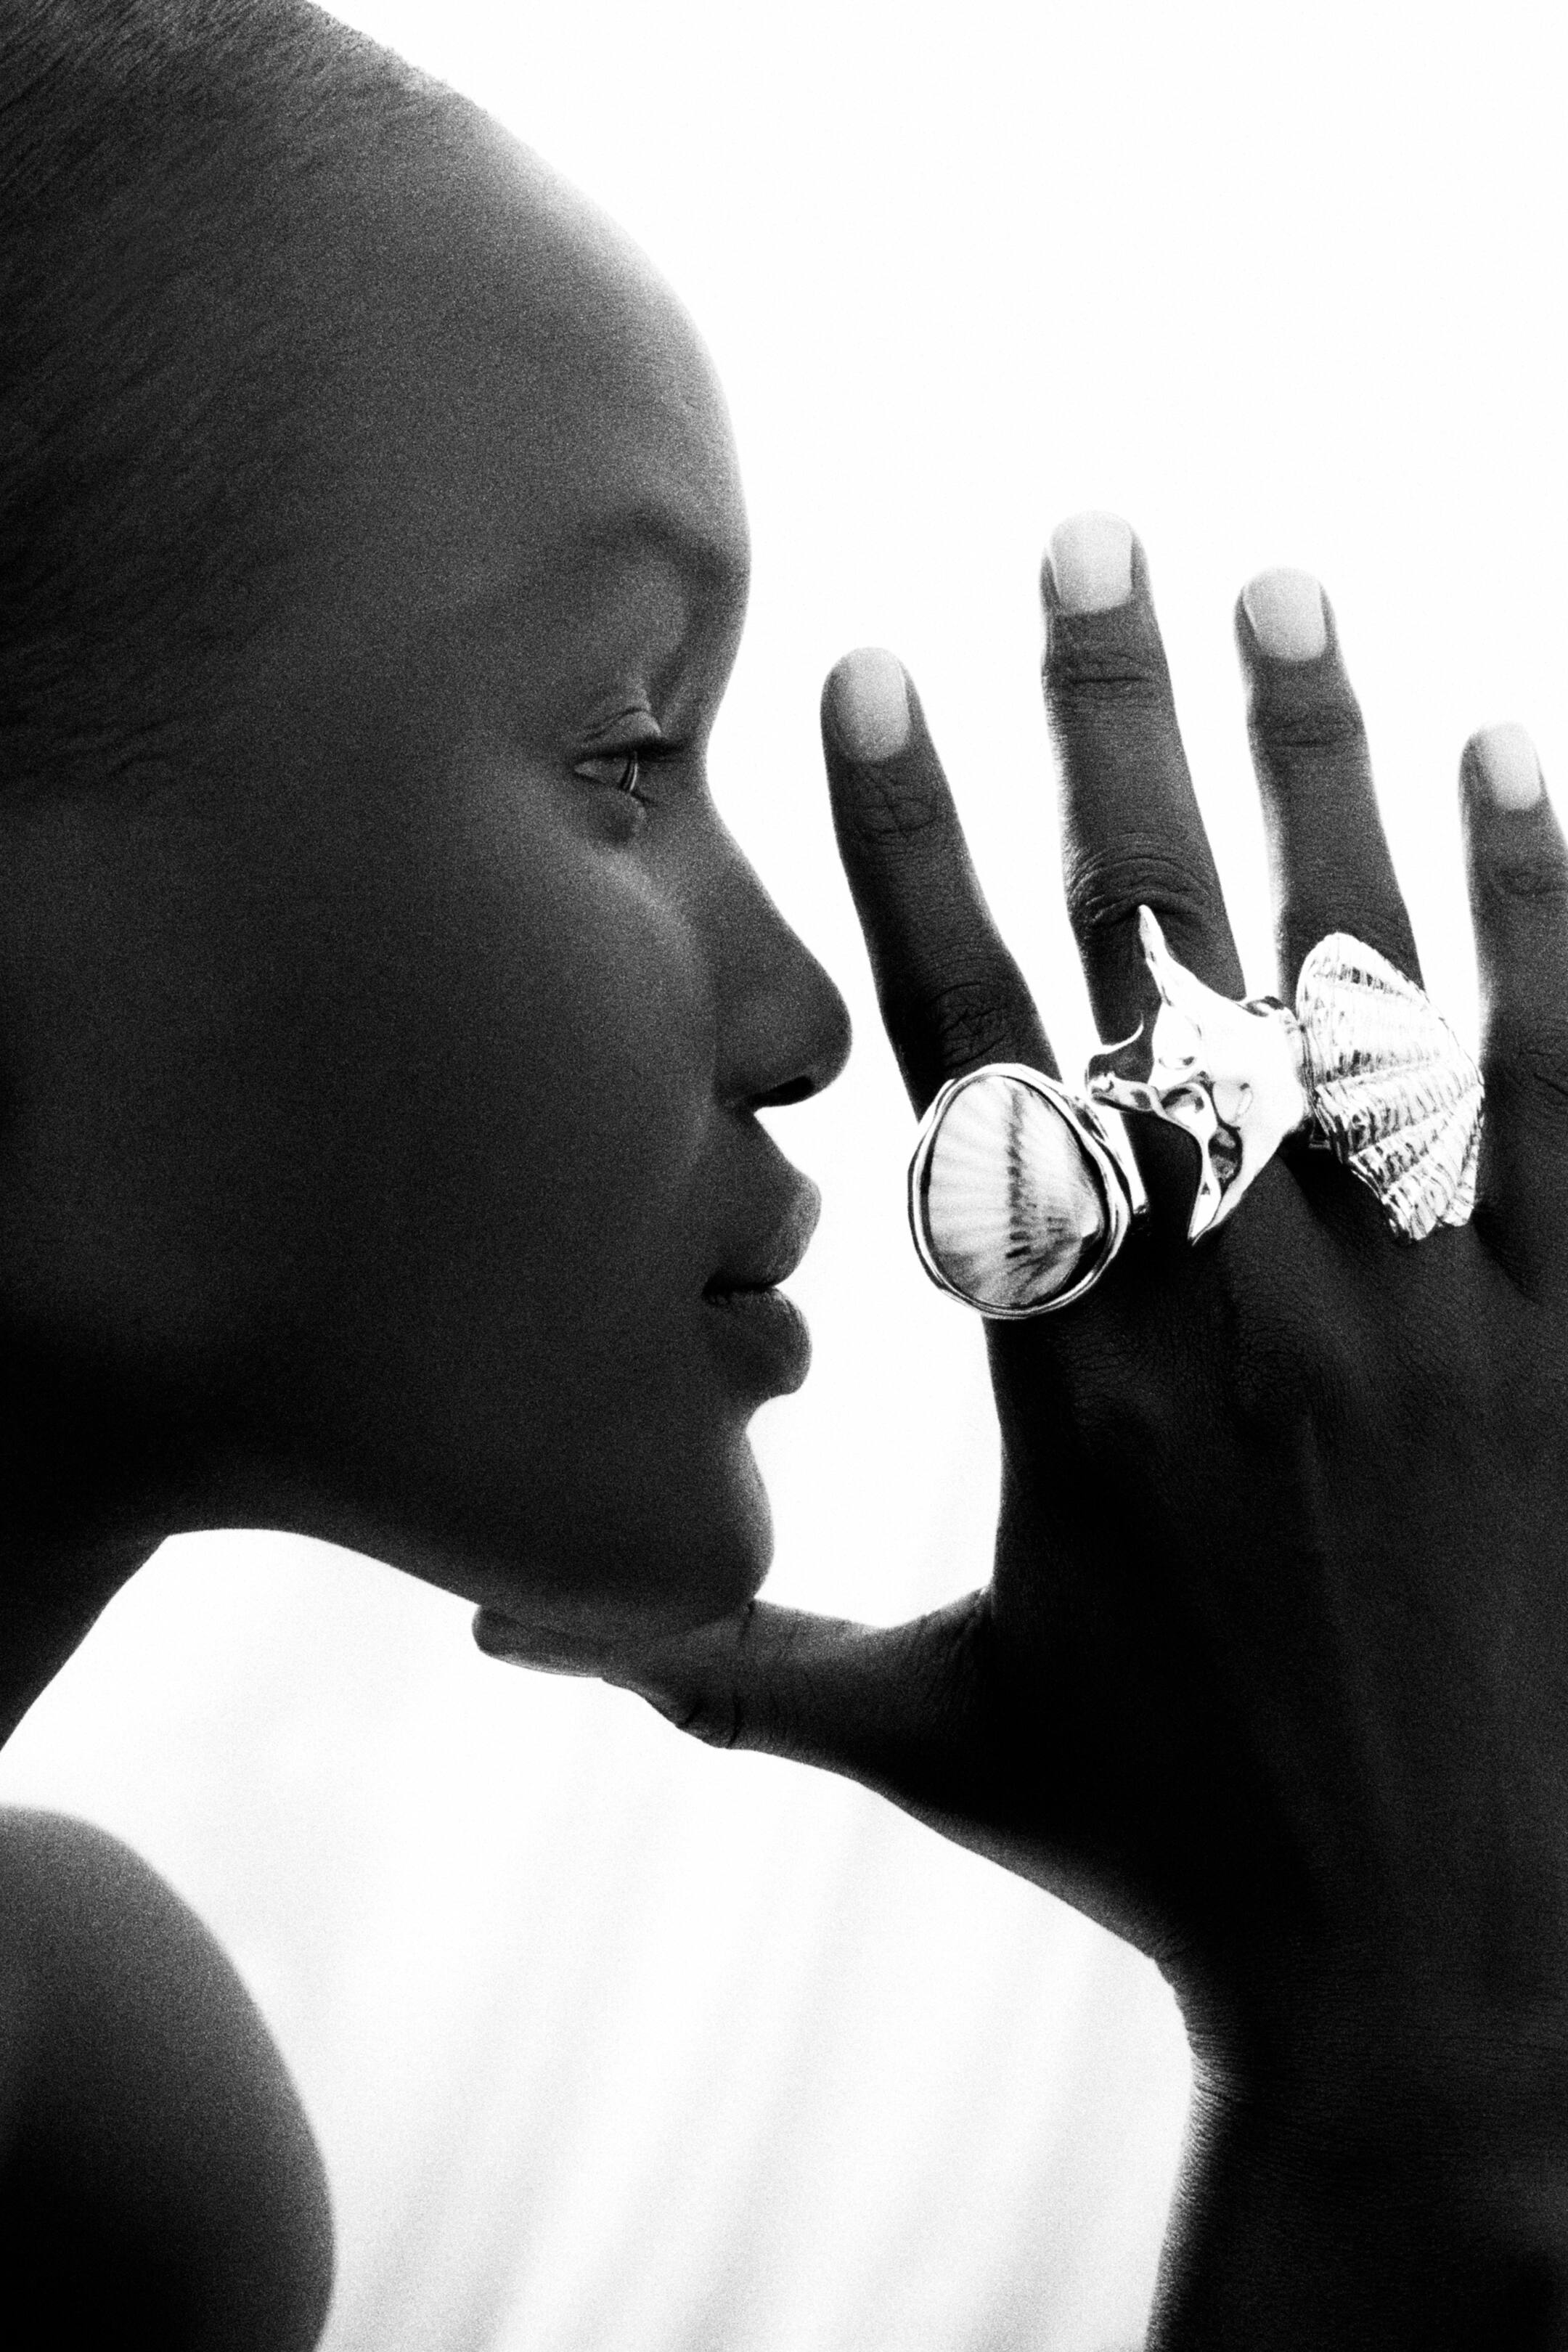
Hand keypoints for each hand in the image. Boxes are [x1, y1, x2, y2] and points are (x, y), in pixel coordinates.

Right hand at [479, 515, 1567, 2345]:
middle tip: (1094, 531)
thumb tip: (500, 1635)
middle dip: (1111, 731)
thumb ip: (723, 1662)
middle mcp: (1234, 1304)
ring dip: (1317, 766)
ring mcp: (1418, 1310)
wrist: (1442, 1969)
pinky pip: (1559, 1089)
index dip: (911, 851)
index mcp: (1066, 1373)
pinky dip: (1537, 917)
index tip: (870, 677)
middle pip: (1159, 962)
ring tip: (1286, 584)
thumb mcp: (931, 1743)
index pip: (969, 1051)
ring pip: (1360, 986)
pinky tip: (1515, 758)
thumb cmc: (1168, 1842)